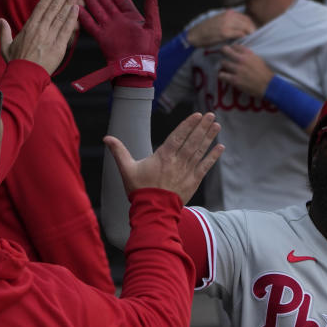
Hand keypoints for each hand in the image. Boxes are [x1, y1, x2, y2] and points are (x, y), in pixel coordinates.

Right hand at [0, 0, 79, 74]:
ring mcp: (50, 37)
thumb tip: (0, 20)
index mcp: (29, 27)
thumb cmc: (16, 63)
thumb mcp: (5, 46)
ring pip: (61, 16)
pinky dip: (72, 19)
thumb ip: (4, 31)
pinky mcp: (58, 47)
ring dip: (69, 2)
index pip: (42, 6)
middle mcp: (40, 29)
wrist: (25, 76)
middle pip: (54, 7)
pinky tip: (77, 9)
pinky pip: (67, 30)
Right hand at [75, 0, 160, 89]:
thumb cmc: (148, 51)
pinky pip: (90, 24)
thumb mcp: (153, 27)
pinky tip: (77, 7)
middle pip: (106, 1)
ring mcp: (109, 28)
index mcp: (131, 17)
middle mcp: (118, 20)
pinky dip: (83, 16)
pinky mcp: (101, 37)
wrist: (137, 69)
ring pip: (97, 9)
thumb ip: (152, 8)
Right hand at [104, 112, 223, 203]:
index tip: (198, 115)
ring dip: (209, 137)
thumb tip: (106, 138)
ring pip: (200, 151)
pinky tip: (220, 147)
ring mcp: (187, 171)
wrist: (153, 211)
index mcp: (163, 156)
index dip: (188, 125)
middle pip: (192, 141)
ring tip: (217, 125)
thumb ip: (119, 151)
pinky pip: (205, 166)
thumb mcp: (126, 169)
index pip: (178, 136)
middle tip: (211, 115)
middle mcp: (177, 161)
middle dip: (202, 127)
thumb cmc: (139, 189)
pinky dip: (213, 157)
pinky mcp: (193, 181)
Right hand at [185, 10, 255, 47]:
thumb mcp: (220, 20)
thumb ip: (230, 21)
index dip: (252, 25)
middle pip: (248, 22)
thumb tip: (241, 27)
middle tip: (254, 37)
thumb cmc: (207, 29)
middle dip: (252, 30)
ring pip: (245, 28)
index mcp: (228, 13)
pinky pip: (239, 34)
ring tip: (250, 40)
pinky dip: (243, 38)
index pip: (246, 18)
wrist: (196, 34)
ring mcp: (227, 24)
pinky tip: (243, 42)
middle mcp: (228, 16)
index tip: (253, 32)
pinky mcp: (225, 32)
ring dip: (249, 34)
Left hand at [218, 45, 272, 96]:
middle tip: (223, 56)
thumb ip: (249, 55)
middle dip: (223, 52)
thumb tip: (242, 54)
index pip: (235, 46)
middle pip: (226, 50)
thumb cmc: (264, 73)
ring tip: (225, 68)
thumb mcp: (258, 59)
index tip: (231, 51)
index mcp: (249, 54)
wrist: (268, 86)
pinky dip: (222, 75)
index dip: (232, 48)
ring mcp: (237, 70)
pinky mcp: (234, 80)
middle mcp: (242, 60)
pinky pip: (222, 75)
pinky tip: (224, 76)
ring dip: (223, 65)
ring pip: (223, 62)